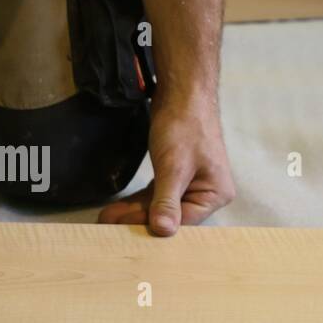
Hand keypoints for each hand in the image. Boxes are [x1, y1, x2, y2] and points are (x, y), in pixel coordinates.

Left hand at [99, 94, 235, 235]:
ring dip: (134, 211)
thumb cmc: (185, 126)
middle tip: (108, 226)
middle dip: (138, 219)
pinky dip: (138, 200)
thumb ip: (167, 200)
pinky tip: (119, 208)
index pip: (183, 220)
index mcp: (216, 193)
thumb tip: (164, 230)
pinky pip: (156, 193)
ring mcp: (191, 184)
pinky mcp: (176, 175)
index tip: (125, 230)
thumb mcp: (174, 167)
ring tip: (106, 218)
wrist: (182, 92)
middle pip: (170, 215)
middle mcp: (206, 192)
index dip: (153, 225)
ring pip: (159, 205)